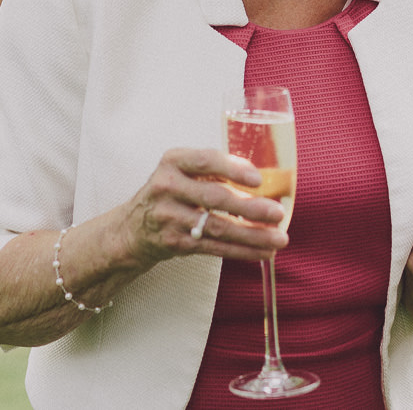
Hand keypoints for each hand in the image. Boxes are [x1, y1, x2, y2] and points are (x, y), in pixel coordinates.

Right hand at [120, 148, 286, 267]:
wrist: (133, 228)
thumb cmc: (171, 192)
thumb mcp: (182, 171)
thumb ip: (214, 171)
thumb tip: (265, 180)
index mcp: (174, 161)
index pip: (205, 161)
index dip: (233, 168)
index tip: (258, 179)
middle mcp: (168, 187)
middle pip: (215, 198)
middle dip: (250, 207)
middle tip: (278, 213)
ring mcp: (169, 217)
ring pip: (217, 227)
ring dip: (252, 235)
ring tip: (279, 238)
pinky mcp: (175, 243)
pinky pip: (214, 247)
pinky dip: (241, 251)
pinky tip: (263, 251)